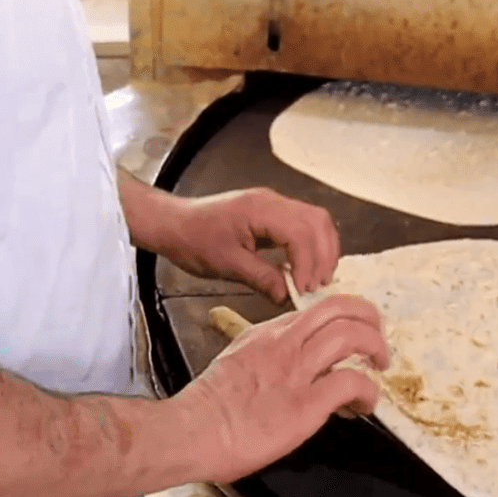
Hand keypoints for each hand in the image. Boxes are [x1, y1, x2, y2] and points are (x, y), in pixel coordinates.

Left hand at [166, 187, 339, 302]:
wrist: (173, 223)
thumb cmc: (192, 238)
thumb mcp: (225, 264)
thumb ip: (260, 278)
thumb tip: (286, 295)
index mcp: (260, 209)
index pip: (301, 232)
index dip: (307, 263)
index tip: (303, 288)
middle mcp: (272, 201)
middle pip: (318, 221)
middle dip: (324, 255)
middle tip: (318, 284)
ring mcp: (275, 204)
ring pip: (316, 221)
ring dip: (322, 249)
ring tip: (317, 277)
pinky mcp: (273, 213)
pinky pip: (305, 224)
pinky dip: (312, 246)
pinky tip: (305, 266)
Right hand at [173, 295, 389, 483]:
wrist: (187, 433)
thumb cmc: (206, 409)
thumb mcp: (236, 361)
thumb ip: (267, 356)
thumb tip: (292, 368)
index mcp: (268, 333)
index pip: (317, 310)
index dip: (344, 319)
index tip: (354, 338)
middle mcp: (284, 344)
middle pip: (340, 308)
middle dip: (369, 319)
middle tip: (378, 342)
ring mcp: (294, 371)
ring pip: (350, 335)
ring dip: (376, 348)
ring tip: (380, 368)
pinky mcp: (304, 404)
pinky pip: (351, 382)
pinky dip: (369, 391)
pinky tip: (366, 404)